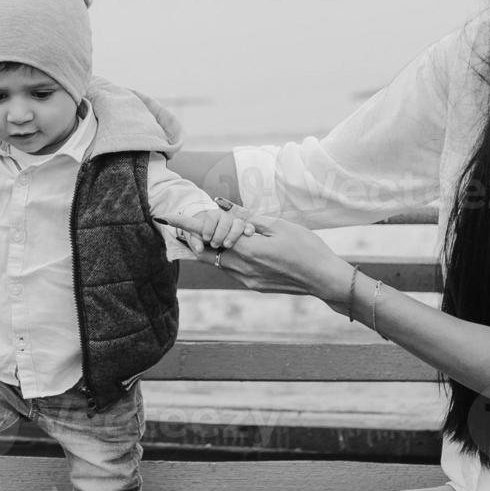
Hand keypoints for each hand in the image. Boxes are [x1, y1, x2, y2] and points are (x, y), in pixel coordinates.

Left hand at [164, 211, 349, 297]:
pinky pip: (230, 269)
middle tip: (193, 223)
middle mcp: (240, 268)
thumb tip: (220, 204)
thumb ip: (245, 216)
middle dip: (195, 237)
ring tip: (224, 232)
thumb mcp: (278, 225)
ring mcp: (245, 280)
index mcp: (246, 249)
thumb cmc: (306, 248)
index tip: (165, 217)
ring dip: (213, 246)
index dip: (184, 225)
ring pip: (217, 261)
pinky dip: (227, 256)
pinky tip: (241, 247)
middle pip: (204, 251)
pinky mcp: (251, 285)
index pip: (205, 235)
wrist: (324, 280)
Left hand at [184, 207, 254, 251]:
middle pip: (225, 221)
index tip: (206, 238)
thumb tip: (199, 249)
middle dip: (220, 233)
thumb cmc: (205, 234)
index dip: (209, 227)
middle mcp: (226, 218)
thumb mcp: (197, 238)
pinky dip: (249, 230)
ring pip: (238, 224)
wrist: (214, 234)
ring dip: (233, 234)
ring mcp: (236, 223)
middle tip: (214, 244)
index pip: (212, 217)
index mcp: (214, 216)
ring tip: (227, 245)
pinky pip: (250, 227)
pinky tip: (247, 235)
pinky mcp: (245, 229)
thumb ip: (195, 242)